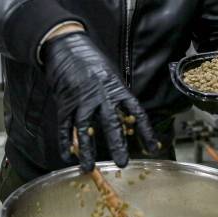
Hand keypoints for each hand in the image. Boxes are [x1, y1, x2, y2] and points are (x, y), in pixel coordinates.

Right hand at [41, 32, 158, 171]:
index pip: (136, 112)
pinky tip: (68, 156)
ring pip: (84, 129)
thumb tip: (128, 124)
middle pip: (110, 124)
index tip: (153, 147)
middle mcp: (101, 96)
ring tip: (89, 167)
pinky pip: (65, 126)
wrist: (67, 48)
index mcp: (117, 89)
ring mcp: (81, 100)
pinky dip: (65, 142)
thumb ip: (118, 100)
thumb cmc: (93, 64)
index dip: (145, 131)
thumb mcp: (112, 78)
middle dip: (117, 145)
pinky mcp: (65, 103)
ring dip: (87, 150)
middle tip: (121, 162)